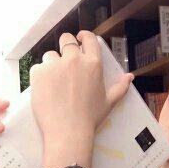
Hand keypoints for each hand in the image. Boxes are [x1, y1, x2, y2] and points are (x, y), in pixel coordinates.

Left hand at [30, 31, 133, 147]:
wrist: (68, 131)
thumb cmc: (91, 117)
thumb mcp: (109, 102)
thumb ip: (120, 87)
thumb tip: (130, 76)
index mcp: (93, 64)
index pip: (88, 38)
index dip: (83, 36)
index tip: (80, 40)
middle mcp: (73, 59)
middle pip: (66, 40)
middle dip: (66, 47)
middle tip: (66, 63)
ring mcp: (54, 65)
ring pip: (50, 55)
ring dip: (53, 64)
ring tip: (56, 83)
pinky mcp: (38, 73)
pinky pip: (38, 68)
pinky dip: (41, 76)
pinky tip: (47, 90)